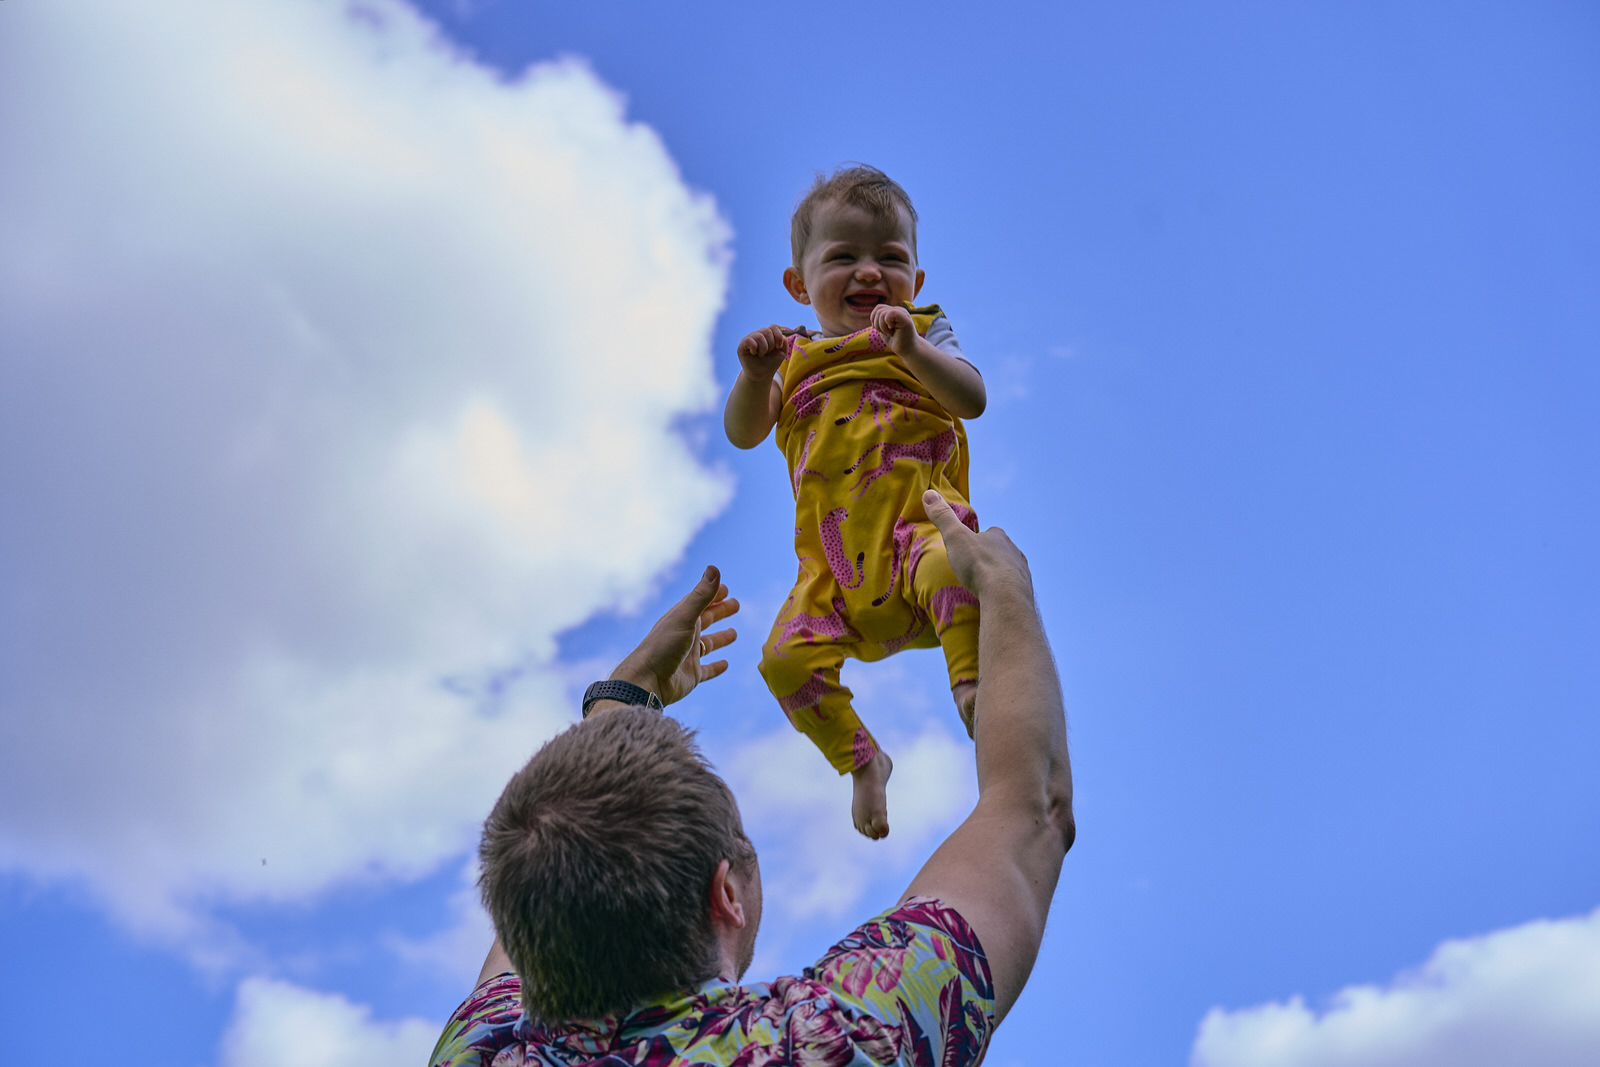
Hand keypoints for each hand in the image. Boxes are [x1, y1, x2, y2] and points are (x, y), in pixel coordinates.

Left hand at [608, 565, 739, 706]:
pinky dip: (716, 667)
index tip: (726, 588)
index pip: (699, 602)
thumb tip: (714, 568)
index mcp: (681, 618)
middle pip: (706, 620)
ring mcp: (688, 656)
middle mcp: (685, 635)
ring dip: (720, 638)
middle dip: (720, 611)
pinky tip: (726, 664)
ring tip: (734, 633)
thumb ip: (701, 595)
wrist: (647, 681)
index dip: (713, 594)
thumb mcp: (685, 617)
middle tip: (737, 605)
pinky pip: (707, 670)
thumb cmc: (663, 646)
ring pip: (707, 644)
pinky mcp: (691, 675)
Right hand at [735, 325, 790, 379]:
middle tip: (767, 353)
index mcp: (767, 335)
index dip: (778, 336)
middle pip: (767, 331)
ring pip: (759, 336)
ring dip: (763, 349)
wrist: (762, 375)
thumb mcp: (782, 352)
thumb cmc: (771, 363)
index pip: (773, 327)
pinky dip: (754, 348)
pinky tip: (754, 353)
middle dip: (771, 345)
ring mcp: (749, 338)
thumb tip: (781, 334)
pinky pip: (749, 341)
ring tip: (761, 355)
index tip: (779, 347)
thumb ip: (784, 341)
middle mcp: (758, 334)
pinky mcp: (742, 345)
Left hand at [870, 304, 918, 355]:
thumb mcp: (884, 329)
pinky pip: (890, 314)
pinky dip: (886, 325)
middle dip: (877, 324)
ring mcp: (903, 313)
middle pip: (879, 310)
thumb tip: (872, 317)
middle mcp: (899, 310)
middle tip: (886, 333)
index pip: (879, 308)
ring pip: (882, 313)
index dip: (874, 318)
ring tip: (889, 333)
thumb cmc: (896, 341)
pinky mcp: (905, 319)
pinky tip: (891, 332)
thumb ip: (880, 321)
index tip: (879, 329)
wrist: (908, 350)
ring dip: (882, 327)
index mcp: (894, 311)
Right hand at [922, 489, 1033, 600]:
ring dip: (997, 575)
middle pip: (999, 551)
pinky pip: (1013, 588)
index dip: (977, 539)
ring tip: (983, 586)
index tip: (967, 549)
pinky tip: (994, 597)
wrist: (1005, 596)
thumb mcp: (955, 537)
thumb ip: (943, 517)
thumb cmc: (979, 564)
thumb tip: (928, 493)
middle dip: (988, 558)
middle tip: (973, 570)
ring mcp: (1021, 570)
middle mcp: (1013, 550)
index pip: (988, 532)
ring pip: (1007, 569)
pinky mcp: (1024, 590)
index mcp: (998, 536)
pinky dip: (1004, 591)